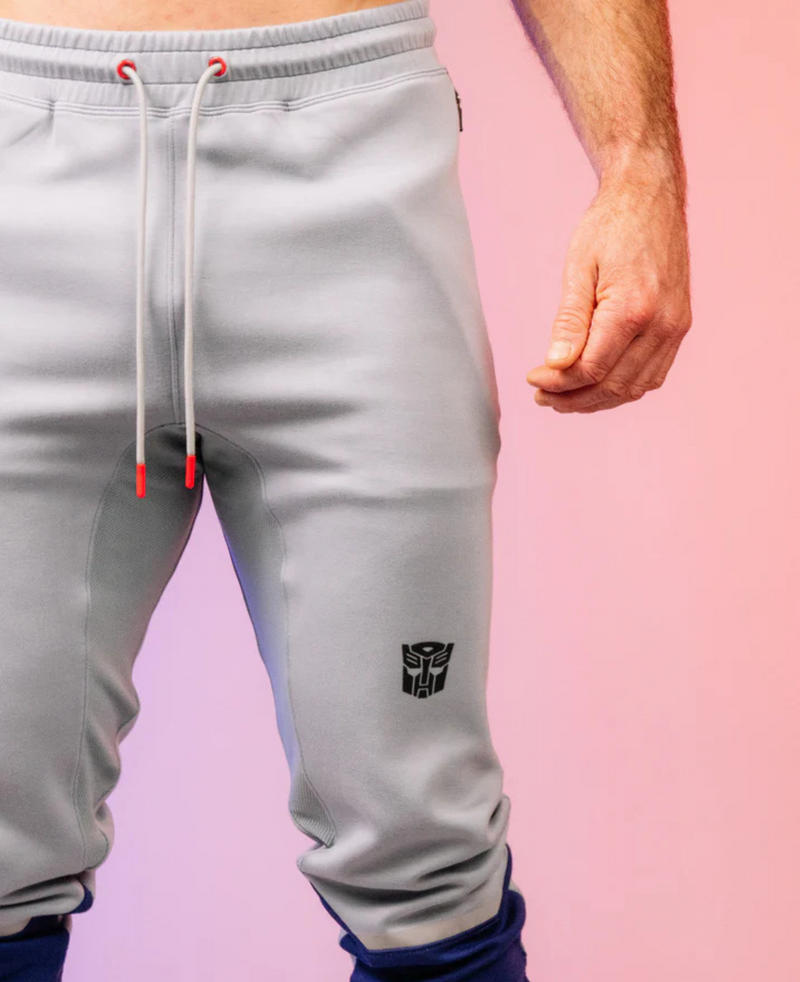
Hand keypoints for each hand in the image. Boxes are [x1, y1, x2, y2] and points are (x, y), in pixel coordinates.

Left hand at [526, 170, 691, 412]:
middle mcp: (662, 323)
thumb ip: (569, 321)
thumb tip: (555, 365)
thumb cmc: (609, 226)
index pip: (591, 368)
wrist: (651, 197)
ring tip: (563, 398)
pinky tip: (595, 386)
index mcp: (633, 307)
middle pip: (612, 384)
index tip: (532, 379)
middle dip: (573, 398)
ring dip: (597, 400)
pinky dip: (622, 388)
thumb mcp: (578, 268)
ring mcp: (676, 327)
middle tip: (541, 396)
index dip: (558, 382)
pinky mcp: (679, 326)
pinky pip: (652, 374)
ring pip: (635, 387)